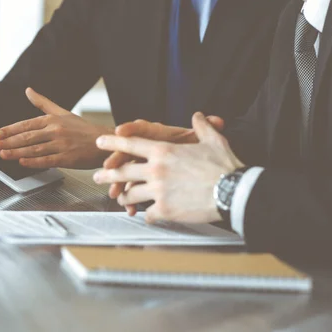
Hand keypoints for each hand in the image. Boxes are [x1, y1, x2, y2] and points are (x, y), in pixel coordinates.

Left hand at [0, 88, 113, 168]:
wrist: (104, 142)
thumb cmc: (83, 129)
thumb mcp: (63, 112)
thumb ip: (43, 103)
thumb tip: (28, 90)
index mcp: (52, 120)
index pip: (26, 124)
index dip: (10, 129)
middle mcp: (55, 131)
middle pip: (27, 137)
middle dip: (7, 142)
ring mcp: (61, 145)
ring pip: (34, 149)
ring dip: (16, 152)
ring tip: (2, 154)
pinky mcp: (67, 158)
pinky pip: (47, 160)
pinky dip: (33, 162)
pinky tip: (22, 162)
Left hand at [93, 112, 243, 223]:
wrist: (233, 192)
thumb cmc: (224, 166)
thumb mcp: (213, 140)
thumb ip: (201, 126)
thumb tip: (199, 115)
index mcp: (163, 151)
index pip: (130, 144)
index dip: (112, 142)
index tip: (100, 142)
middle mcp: (156, 170)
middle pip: (123, 172)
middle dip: (107, 174)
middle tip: (98, 176)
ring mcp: (158, 191)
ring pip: (131, 194)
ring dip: (124, 196)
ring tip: (120, 198)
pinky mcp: (165, 210)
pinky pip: (148, 213)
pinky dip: (146, 215)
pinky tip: (146, 216)